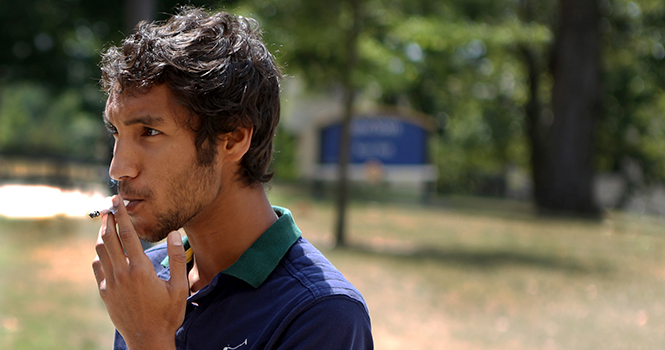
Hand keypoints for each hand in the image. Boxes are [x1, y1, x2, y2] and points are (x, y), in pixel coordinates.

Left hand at [92, 196, 188, 349]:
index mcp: (141, 270)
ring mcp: (111, 284)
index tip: (116, 201)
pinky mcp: (105, 293)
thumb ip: (176, 258)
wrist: (148, 339)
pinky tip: (105, 252)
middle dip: (108, 220)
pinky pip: (98, 267)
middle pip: (109, 239)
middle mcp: (122, 274)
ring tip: (107, 225)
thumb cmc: (168, 314)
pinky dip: (99, 255)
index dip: (121, 215)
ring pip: (100, 252)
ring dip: (102, 235)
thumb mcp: (180, 287)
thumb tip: (173, 233)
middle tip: (108, 207)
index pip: (128, 235)